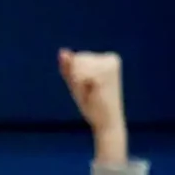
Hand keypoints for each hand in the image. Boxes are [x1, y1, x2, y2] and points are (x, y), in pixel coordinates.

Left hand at [59, 50, 128, 165]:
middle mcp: (112, 59)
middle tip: (91, 92)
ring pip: (77, 65)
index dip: (78, 74)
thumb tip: (62, 52)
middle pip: (78, 59)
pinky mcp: (103, 75)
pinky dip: (80, 86)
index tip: (91, 87)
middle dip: (77, 77)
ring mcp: (109, 66)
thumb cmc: (93, 105)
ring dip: (78, 82)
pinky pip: (78, 73)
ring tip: (92, 93)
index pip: (80, 57)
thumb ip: (69, 66)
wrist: (106, 123)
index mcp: (110, 59)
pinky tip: (92, 94)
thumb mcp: (77, 82)